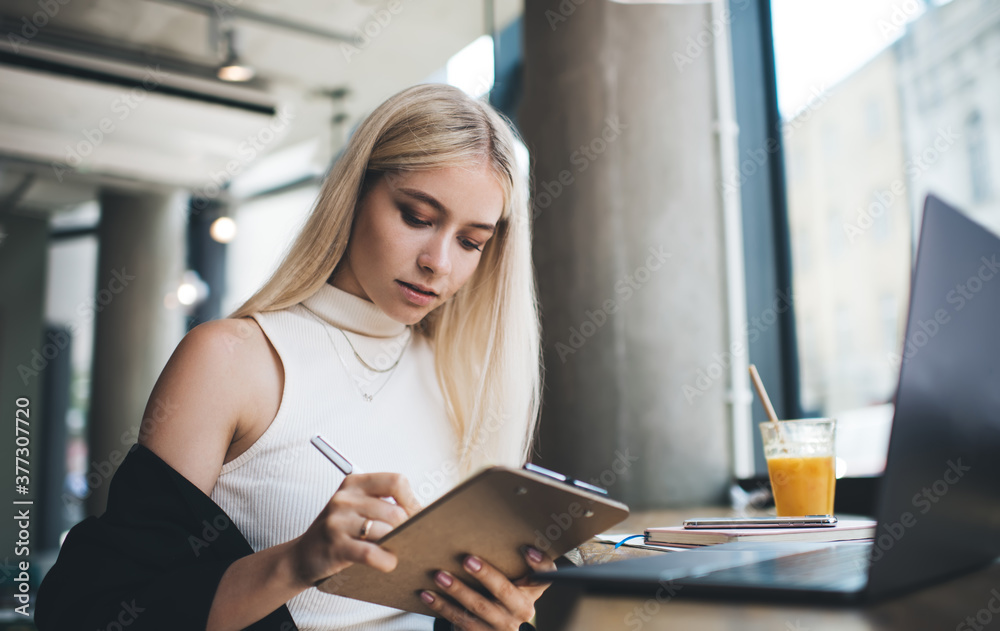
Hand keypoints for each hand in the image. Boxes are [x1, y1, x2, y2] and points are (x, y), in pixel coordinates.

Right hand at [288, 472, 421, 587]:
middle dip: (406, 529)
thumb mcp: (358, 507)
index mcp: (355, 483)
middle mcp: (345, 498)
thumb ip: (385, 504)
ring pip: (386, 531)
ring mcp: (338, 521)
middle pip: (395, 512)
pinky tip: (389, 562)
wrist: (303, 555)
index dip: (412, 501)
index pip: (396, 482)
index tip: (415, 516)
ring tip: (395, 550)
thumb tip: (425, 513)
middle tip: (406, 539)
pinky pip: (372, 553)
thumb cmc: (338, 530)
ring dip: (396, 545)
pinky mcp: (336, 546)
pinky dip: (386, 560)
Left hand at [419, 546, 556, 629]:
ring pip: (479, 608)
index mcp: (531, 591)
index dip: (540, 564)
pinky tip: (429, 594)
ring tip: (440, 576)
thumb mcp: (511, 581)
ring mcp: (503, 626)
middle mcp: (521, 610)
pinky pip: (461, 622)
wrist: (494, 628)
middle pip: (505, 591)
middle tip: (468, 560)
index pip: (545, 576)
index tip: (527, 549)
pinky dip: (443, 607)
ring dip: (457, 591)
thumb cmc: (499, 595)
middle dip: (486, 575)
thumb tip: (476, 529)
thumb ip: (505, 561)